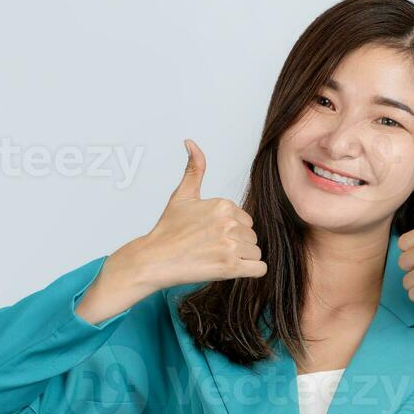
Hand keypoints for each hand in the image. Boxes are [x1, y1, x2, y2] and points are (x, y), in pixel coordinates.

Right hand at [78, 141, 265, 324]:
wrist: (154, 259)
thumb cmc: (168, 230)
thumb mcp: (182, 195)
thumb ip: (194, 169)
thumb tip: (191, 142)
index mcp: (223, 205)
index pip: (245, 220)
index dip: (230, 230)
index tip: (210, 235)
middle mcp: (229, 223)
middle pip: (252, 237)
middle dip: (237, 245)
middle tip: (211, 249)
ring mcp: (230, 245)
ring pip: (255, 252)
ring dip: (241, 259)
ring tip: (216, 258)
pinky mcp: (230, 267)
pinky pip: (260, 268)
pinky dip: (250, 270)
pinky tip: (232, 269)